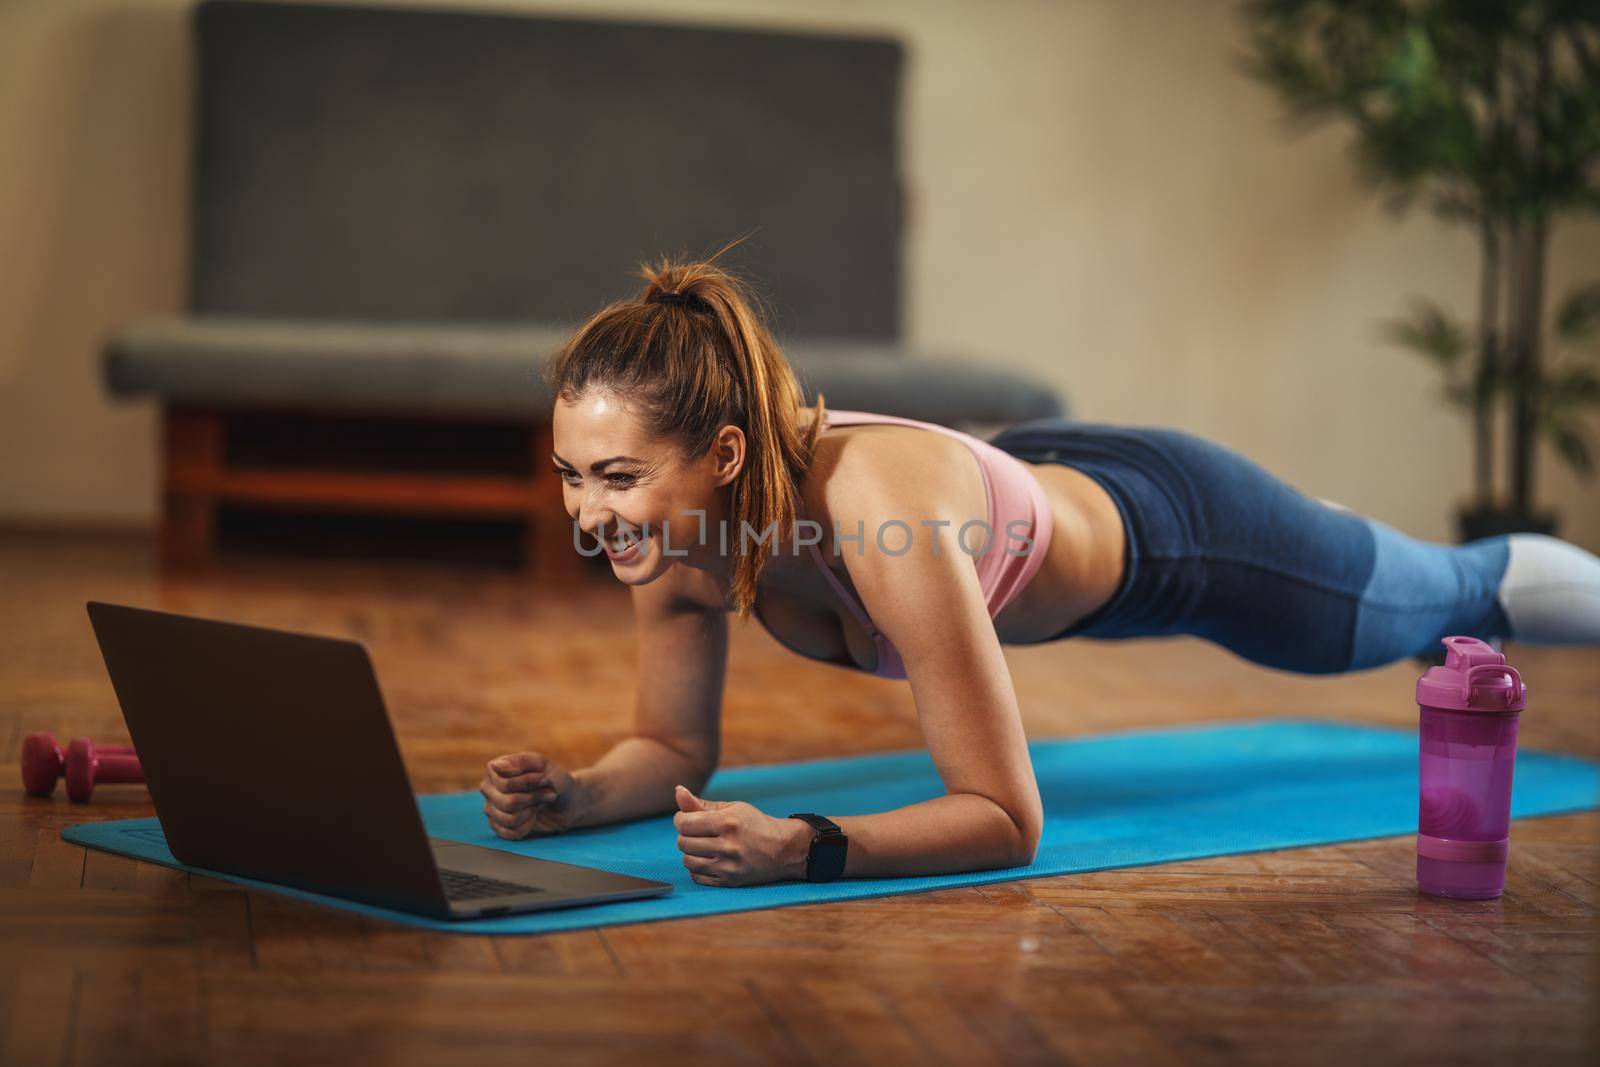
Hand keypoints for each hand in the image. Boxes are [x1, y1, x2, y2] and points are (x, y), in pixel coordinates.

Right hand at [479, 751, 584, 839]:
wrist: (567, 803)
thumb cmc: (554, 780)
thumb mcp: (544, 764)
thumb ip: (521, 761)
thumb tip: (496, 767)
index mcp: (495, 770)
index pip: (504, 783)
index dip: (527, 783)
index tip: (543, 779)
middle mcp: (489, 789)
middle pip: (507, 803)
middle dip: (533, 799)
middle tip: (546, 793)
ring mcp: (492, 810)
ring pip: (509, 819)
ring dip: (532, 812)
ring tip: (540, 804)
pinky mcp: (499, 828)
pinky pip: (511, 833)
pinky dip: (528, 826)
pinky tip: (533, 818)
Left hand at [673, 784, 805, 886]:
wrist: (783, 849)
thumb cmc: (755, 824)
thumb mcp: (732, 808)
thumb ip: (701, 804)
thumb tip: (677, 791)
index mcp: (728, 823)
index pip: (684, 823)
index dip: (680, 819)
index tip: (688, 818)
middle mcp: (728, 846)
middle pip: (683, 843)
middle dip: (686, 835)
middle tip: (698, 832)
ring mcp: (729, 867)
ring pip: (687, 861)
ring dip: (690, 852)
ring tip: (703, 845)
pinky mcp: (729, 882)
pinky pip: (697, 877)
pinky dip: (698, 867)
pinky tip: (709, 859)